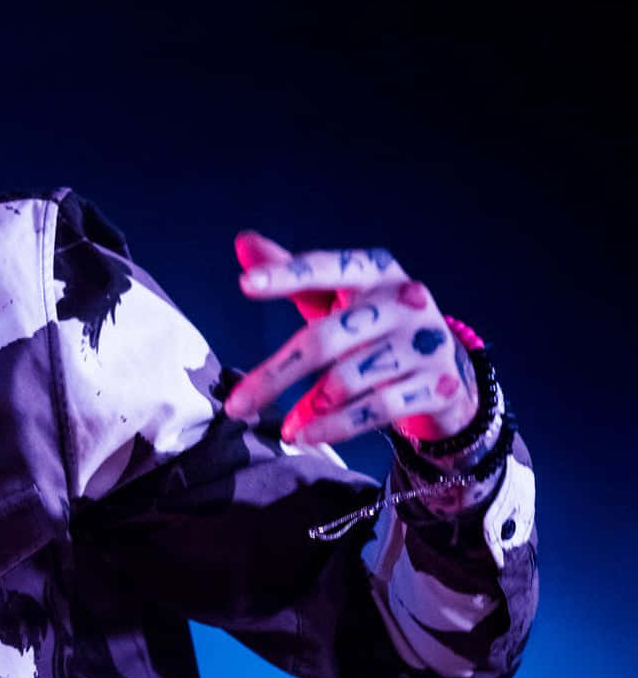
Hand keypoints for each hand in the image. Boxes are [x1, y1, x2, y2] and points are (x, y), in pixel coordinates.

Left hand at [221, 232, 479, 446]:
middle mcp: (404, 301)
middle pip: (326, 338)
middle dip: (276, 375)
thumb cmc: (373, 329)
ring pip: (349, 378)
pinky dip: (336, 426)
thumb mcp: (337, 299)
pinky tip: (307, 435)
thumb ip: (295, 276)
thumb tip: (244, 241)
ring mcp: (426, 342)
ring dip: (309, 406)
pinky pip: (377, 407)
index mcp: (375, 272)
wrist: (442, 372)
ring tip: (285, 427)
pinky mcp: (438, 384)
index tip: (245, 284)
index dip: (285, 275)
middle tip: (235, 406)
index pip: (325, 269)